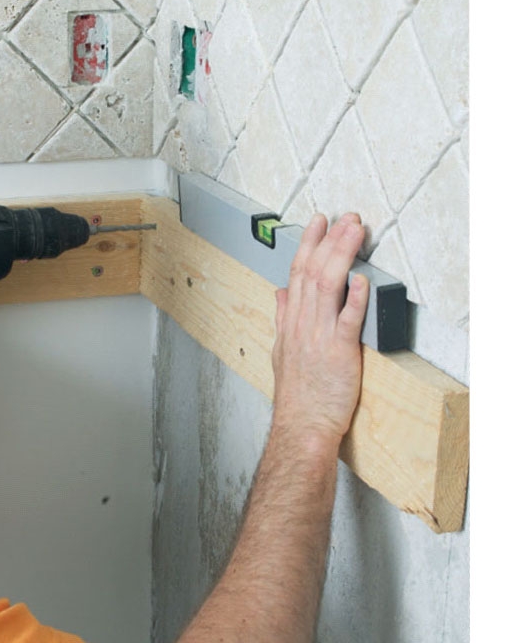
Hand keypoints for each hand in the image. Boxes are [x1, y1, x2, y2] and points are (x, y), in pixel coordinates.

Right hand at [272, 213, 369, 444]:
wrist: (302, 424)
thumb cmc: (297, 394)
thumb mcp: (281, 350)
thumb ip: (282, 318)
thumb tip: (281, 294)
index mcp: (291, 322)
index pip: (297, 273)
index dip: (308, 245)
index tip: (318, 223)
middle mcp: (303, 324)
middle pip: (313, 272)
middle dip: (329, 241)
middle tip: (344, 218)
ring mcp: (319, 337)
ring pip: (328, 287)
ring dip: (342, 257)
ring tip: (354, 234)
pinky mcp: (339, 353)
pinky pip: (347, 321)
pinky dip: (354, 299)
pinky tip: (362, 280)